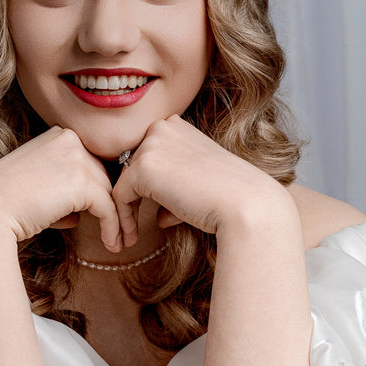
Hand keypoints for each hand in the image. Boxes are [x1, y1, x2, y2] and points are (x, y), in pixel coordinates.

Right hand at [0, 126, 123, 251]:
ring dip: (117, 220)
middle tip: (121, 231)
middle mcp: (69, 140)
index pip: (88, 163)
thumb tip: (78, 215)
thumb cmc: (1, 204)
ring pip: (109, 191)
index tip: (107, 214)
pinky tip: (112, 244)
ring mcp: (75, 157)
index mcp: (57, 136)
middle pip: (103, 176)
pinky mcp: (80, 181)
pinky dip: (113, 227)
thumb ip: (59, 194)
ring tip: (119, 242)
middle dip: (112, 205)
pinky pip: (108, 207)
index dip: (97, 191)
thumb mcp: (34, 189)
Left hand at [111, 116, 292, 244]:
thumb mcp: (199, 187)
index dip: (149, 185)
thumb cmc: (231, 198)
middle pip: (133, 166)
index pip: (150, 154)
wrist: (246, 204)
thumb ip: (175, 195)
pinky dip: (123, 219)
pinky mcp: (143, 167)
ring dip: (127, 211)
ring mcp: (152, 145)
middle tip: (134, 229)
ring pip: (125, 181)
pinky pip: (120, 196)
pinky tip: (132, 239)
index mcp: (179, 126)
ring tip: (130, 238)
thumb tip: (159, 216)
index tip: (154, 212)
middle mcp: (163, 127)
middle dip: (136, 198)